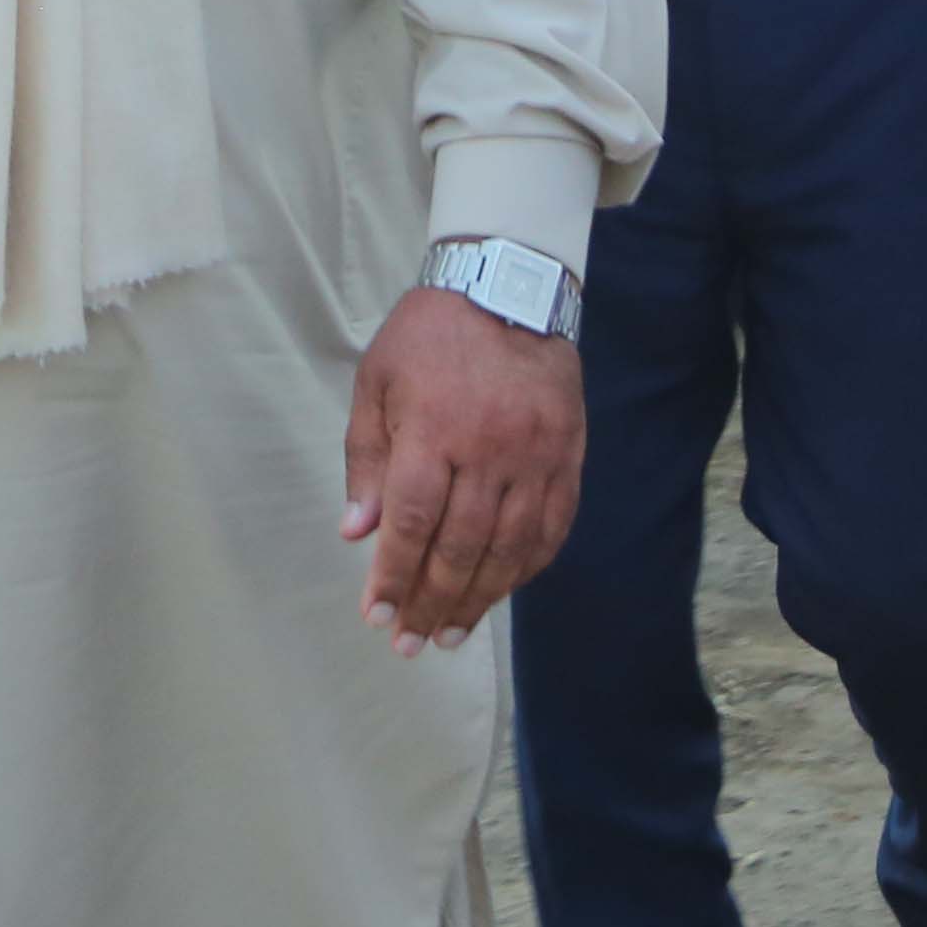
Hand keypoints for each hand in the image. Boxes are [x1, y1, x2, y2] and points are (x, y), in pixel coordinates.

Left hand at [340, 283, 582, 649]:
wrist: (509, 284)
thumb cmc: (431, 335)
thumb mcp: (378, 381)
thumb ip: (368, 459)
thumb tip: (358, 534)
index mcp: (434, 427)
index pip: (412, 522)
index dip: (394, 577)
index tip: (377, 616)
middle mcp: (489, 448)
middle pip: (460, 547)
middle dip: (431, 603)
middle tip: (410, 642)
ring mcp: (536, 455)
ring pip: (509, 548)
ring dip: (478, 600)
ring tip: (451, 634)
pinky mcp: (568, 456)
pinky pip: (551, 528)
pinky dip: (526, 568)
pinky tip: (501, 592)